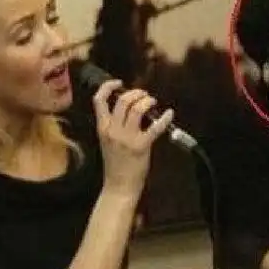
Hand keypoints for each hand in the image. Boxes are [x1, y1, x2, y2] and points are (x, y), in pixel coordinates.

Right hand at [92, 80, 172, 195]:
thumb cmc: (115, 164)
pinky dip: (165, 118)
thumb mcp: (107, 141)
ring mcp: (126, 138)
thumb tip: (128, 108)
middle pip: (122, 100)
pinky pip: (155, 127)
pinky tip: (169, 114)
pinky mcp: (141, 146)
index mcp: (102, 128)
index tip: (119, 83)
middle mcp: (112, 130)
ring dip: (147, 101)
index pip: (99, 100)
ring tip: (152, 103)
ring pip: (137, 108)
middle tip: (144, 95)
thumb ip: (113, 125)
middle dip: (136, 93)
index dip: (108, 86)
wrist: (119, 185)